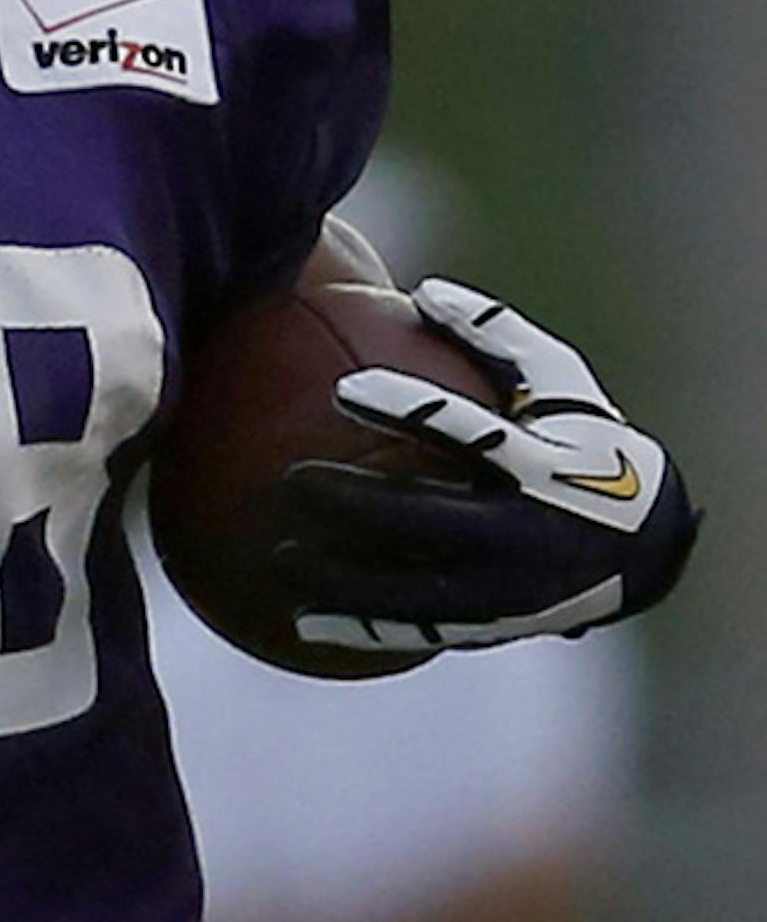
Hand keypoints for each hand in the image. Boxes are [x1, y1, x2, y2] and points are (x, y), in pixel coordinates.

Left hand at [279, 280, 699, 652]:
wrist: (645, 543)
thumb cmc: (588, 441)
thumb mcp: (559, 380)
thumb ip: (494, 335)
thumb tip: (420, 289)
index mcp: (538, 463)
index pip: (465, 431)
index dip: (405, 410)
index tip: (343, 389)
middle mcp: (520, 530)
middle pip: (422, 518)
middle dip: (351, 504)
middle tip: (287, 485)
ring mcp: (505, 588)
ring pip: (410, 589)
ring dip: (341, 580)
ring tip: (277, 563)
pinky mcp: (490, 625)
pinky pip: (415, 632)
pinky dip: (361, 630)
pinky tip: (302, 622)